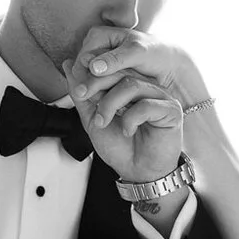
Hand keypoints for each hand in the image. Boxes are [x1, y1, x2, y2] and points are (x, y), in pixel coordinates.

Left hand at [67, 28, 196, 183]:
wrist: (138, 173)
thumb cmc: (120, 148)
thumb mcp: (92, 119)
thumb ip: (82, 95)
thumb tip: (68, 65)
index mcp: (129, 86)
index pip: (111, 68)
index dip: (92, 76)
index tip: (77, 92)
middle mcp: (146, 87)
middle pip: (121, 72)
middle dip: (97, 84)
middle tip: (83, 98)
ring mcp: (160, 97)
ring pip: (132, 85)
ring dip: (110, 104)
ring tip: (103, 122)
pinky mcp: (171, 110)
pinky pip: (147, 105)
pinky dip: (131, 119)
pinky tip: (128, 130)